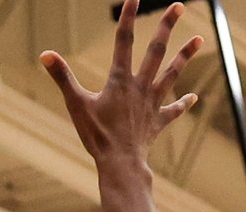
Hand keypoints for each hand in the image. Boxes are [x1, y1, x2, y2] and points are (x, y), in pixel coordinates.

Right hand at [40, 0, 201, 165]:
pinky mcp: (157, 122)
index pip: (124, 40)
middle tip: (178, 6)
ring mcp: (151, 103)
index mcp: (120, 80)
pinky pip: (172, 111)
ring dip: (185, 56)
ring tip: (200, 39)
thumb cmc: (97, 136)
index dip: (128, 17)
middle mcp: (140, 86)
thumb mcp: (76, 105)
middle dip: (167, 26)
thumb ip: (62, 77)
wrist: (120, 163)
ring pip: (171, 74)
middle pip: (156, 50)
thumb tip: (45, 54)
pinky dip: (182, 103)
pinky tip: (193, 97)